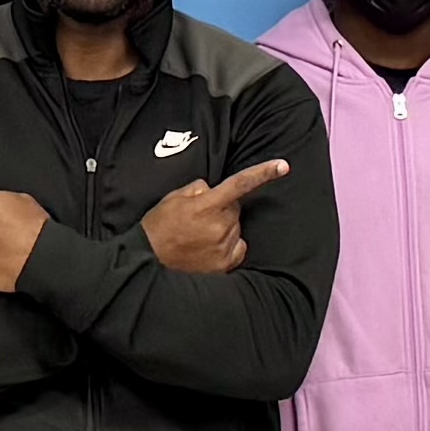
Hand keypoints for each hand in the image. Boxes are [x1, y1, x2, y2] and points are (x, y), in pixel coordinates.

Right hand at [140, 159, 289, 278]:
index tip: (282, 166)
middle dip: (223, 208)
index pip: (240, 184)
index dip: (263, 173)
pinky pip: (238, 247)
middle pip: (236, 208)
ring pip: (236, 228)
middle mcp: (219, 226)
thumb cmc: (157, 229)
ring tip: (199, 236)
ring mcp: (223, 247)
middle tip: (200, 218)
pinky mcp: (225, 264)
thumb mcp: (171, 199)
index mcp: (206, 206)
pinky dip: (229, 244)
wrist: (146, 262)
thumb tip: (210, 189)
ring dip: (224, 227)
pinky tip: (209, 248)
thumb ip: (197, 189)